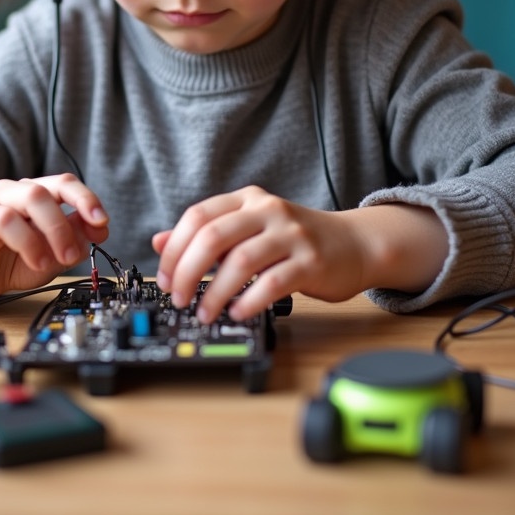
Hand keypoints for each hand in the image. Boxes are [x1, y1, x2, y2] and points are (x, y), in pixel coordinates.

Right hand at [0, 173, 108, 303]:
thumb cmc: (15, 261)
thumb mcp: (55, 253)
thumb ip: (77, 238)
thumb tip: (101, 227)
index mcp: (40, 195)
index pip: (67, 184)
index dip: (88, 199)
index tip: (102, 222)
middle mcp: (19, 192)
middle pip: (54, 186)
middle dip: (73, 217)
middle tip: (76, 251)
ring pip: (32, 196)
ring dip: (53, 229)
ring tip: (56, 260)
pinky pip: (5, 220)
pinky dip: (27, 241)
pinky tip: (36, 260)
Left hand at [152, 188, 448, 323]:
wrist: (355, 243)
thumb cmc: (297, 241)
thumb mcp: (250, 229)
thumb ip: (208, 233)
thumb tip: (160, 241)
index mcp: (247, 200)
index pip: (197, 216)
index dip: (175, 250)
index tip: (165, 278)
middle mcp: (267, 210)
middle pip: (213, 236)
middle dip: (187, 272)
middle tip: (179, 298)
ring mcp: (291, 234)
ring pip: (240, 260)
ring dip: (215, 292)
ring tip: (205, 313)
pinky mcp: (311, 261)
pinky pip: (272, 282)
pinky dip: (249, 301)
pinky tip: (239, 313)